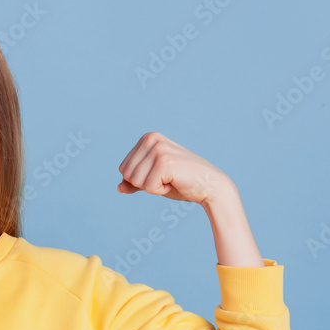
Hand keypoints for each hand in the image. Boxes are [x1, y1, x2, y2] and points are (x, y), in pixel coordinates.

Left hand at [116, 132, 232, 205]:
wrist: (211, 186)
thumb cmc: (181, 183)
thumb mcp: (153, 180)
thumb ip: (134, 182)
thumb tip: (119, 188)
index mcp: (147, 138)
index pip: (123, 169)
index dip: (140, 180)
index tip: (161, 175)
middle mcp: (151, 139)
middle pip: (126, 174)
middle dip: (145, 184)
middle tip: (167, 178)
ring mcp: (158, 149)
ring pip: (135, 181)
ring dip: (153, 187)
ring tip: (171, 179)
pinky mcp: (164, 162)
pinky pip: (148, 187)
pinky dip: (160, 191)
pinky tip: (175, 182)